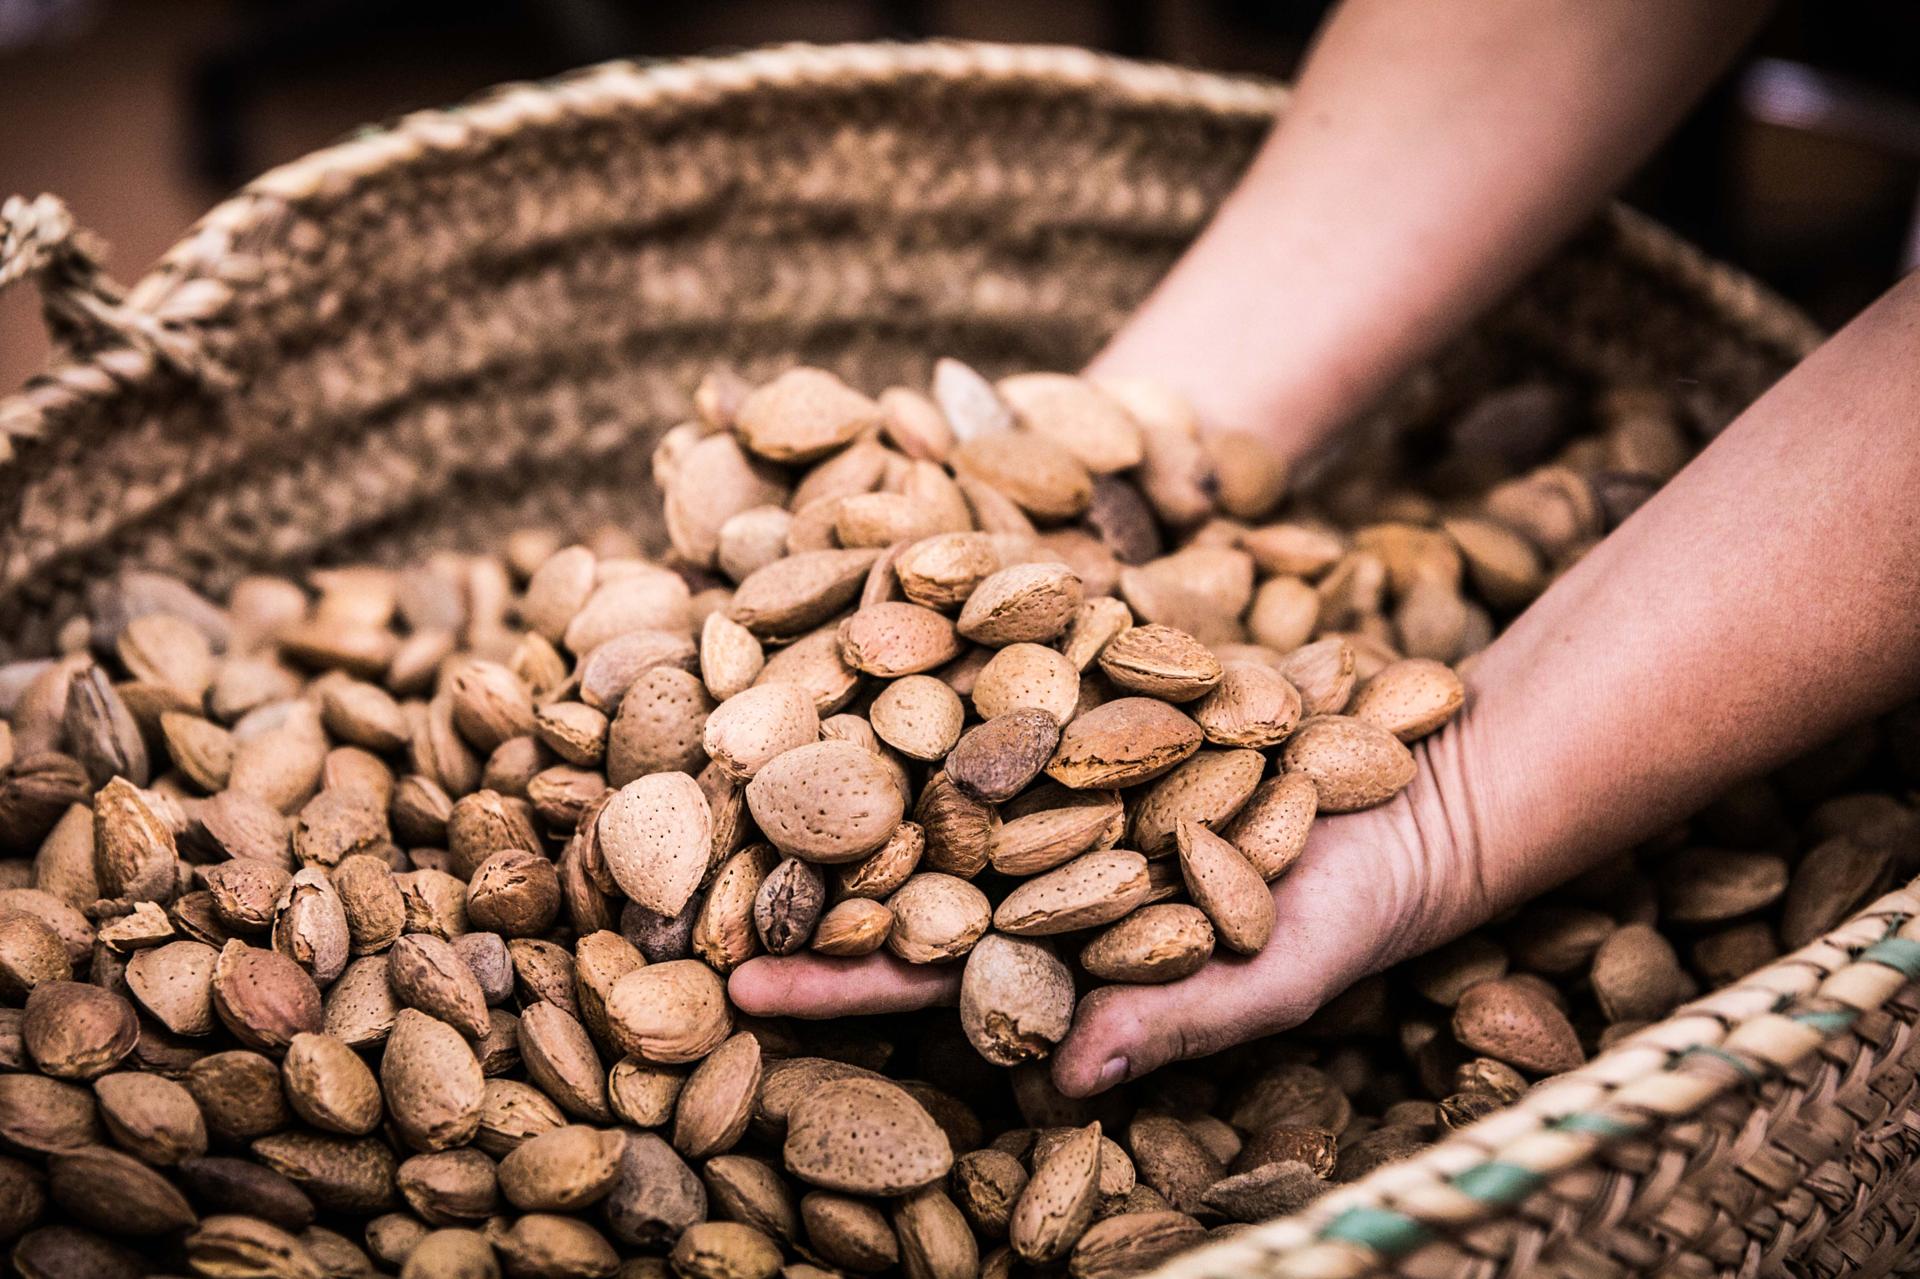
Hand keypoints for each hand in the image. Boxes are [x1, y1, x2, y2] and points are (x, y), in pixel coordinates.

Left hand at [729, 727, 1494, 1096]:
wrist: (1406, 787)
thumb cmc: (1340, 912)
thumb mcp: (1268, 976)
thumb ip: (1169, 1021)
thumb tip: (1062, 1082)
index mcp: (1055, 946)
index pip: (924, 969)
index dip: (836, 973)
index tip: (741, 981)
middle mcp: (1033, 857)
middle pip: (895, 861)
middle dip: (799, 862)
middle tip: (682, 856)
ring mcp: (1052, 767)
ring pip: (925, 758)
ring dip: (839, 752)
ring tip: (732, 736)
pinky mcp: (1087, 687)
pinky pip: (994, 668)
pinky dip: (931, 651)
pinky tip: (860, 627)